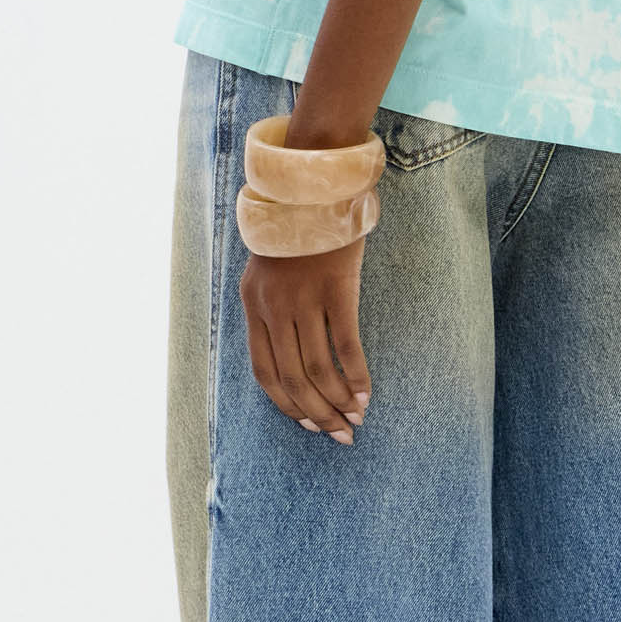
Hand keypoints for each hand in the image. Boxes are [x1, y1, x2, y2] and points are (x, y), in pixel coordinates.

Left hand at [240, 235, 370, 447]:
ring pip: (318, 369)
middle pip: (292, 379)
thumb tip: (289, 352)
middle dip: (316, 414)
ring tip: (356, 418)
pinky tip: (366, 393)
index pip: (265, 372)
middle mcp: (274, 309)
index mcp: (254, 307)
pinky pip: (345, 345)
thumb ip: (270, 308)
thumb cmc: (294, 232)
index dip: (286, 404)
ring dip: (338, 401)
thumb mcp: (266, 270)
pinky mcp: (336, 289)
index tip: (309, 423)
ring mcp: (305, 300)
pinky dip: (357, 375)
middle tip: (339, 434)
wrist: (311, 187)